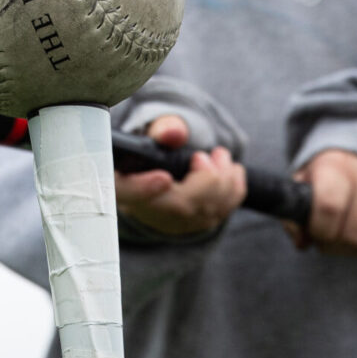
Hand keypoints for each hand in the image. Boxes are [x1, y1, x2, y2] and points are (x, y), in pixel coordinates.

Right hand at [114, 114, 246, 235]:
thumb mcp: (154, 135)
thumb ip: (163, 131)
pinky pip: (222, 210)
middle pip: (179, 206)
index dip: (143, 189)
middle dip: (205, 177)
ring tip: (220, 155)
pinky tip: (230, 170)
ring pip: (205, 210)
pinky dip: (233, 187)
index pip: (126, 193)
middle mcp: (146, 211)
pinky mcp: (197, 226)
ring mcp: (174, 224)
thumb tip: (175, 132)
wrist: (164, 174)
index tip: (164, 178)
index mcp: (123, 185)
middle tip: (208, 154)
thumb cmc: (155, 152)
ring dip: (223, 178)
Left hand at [285, 149, 356, 258]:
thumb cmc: (328, 174)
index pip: (329, 207)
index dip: (319, 229)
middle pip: (352, 233)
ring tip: (342, 236)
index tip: (314, 230)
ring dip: (352, 249)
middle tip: (327, 237)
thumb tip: (302, 242)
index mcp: (336, 165)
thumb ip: (295, 213)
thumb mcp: (303, 183)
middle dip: (333, 244)